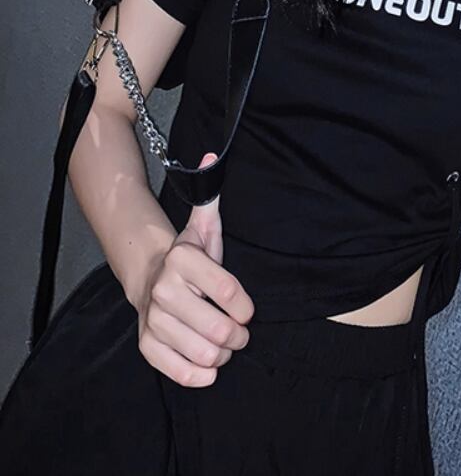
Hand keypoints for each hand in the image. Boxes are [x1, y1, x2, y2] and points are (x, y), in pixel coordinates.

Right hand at [135, 152, 254, 386]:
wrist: (149, 276)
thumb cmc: (188, 256)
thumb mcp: (204, 226)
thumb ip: (212, 198)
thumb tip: (212, 153)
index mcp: (184, 259)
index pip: (230, 292)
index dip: (246, 307)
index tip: (248, 310)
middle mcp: (165, 289)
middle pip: (221, 330)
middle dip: (240, 336)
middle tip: (241, 333)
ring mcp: (153, 319)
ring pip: (205, 354)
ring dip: (223, 354)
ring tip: (225, 345)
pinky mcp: (147, 344)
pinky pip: (179, 371)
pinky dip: (200, 374)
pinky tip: (210, 365)